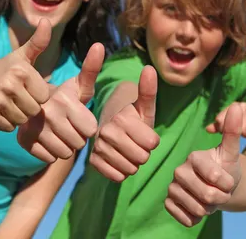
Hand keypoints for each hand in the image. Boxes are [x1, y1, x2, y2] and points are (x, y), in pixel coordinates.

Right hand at [0, 19, 51, 131]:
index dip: (37, 94)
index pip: (44, 96)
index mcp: (20, 71)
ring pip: (21, 120)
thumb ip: (38, 42)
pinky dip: (6, 122)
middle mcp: (8, 85)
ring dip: (17, 115)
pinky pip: (7, 127)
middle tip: (18, 97)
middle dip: (28, 106)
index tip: (28, 88)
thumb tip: (46, 21)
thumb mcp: (21, 55)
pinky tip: (0, 110)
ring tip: (9, 103)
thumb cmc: (4, 68)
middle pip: (34, 111)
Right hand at [17, 43, 103, 162]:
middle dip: (77, 136)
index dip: (86, 125)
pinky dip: (50, 152)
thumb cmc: (62, 95)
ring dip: (65, 146)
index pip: (89, 129)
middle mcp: (44, 112)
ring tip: (58, 131)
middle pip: (78, 143)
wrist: (20, 97)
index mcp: (61, 99)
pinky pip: (49, 158)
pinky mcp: (21, 141)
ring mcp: (31, 128)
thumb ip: (90, 68)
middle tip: (68, 124)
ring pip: (64, 153)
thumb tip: (100, 46)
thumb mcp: (76, 82)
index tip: (78, 116)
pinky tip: (46, 138)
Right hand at [89, 66, 159, 181]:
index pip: (152, 143)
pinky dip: (122, 171)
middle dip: (143, 152)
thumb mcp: (143, 105)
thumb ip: (148, 90)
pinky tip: (118, 159)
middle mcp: (105, 133)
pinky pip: (118, 177)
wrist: (110, 126)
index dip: (152, 140)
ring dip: (133, 162)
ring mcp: (98, 148)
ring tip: (127, 149)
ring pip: (131, 169)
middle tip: (135, 142)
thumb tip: (149, 68)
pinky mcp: (93, 162)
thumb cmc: (132, 117)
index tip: (143, 132)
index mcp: (121, 119)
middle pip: (142, 158)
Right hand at [165, 103, 242, 226]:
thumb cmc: (225, 168)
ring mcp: (172, 187)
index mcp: (194, 157)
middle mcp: (179, 170)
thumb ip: (232, 131)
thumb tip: (237, 107)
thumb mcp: (231, 152)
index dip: (227, 185)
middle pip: (207, 196)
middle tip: (219, 192)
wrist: (217, 187)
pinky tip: (198, 207)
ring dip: (209, 209)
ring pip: (197, 209)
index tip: (228, 181)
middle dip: (220, 198)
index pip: (216, 178)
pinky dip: (197, 218)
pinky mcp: (168, 203)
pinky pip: (186, 219)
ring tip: (209, 199)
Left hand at [206, 102, 245, 137]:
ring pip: (241, 128)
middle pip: (229, 125)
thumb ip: (221, 127)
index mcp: (233, 107)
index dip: (220, 127)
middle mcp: (241, 106)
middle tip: (241, 132)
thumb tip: (207, 128)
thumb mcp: (234, 125)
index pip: (219, 119)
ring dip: (245, 132)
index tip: (221, 133)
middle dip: (234, 131)